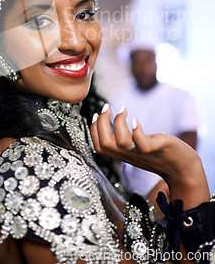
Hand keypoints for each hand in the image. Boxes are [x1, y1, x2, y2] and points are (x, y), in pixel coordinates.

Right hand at [91, 105, 209, 208]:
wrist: (183, 169)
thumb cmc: (160, 155)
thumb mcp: (137, 147)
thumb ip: (126, 139)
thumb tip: (114, 123)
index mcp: (123, 154)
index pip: (99, 146)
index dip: (94, 130)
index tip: (96, 114)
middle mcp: (130, 155)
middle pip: (105, 144)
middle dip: (101, 123)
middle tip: (106, 108)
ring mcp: (142, 153)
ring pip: (120, 142)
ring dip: (118, 122)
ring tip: (123, 109)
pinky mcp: (156, 149)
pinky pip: (142, 143)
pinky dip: (136, 130)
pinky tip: (135, 120)